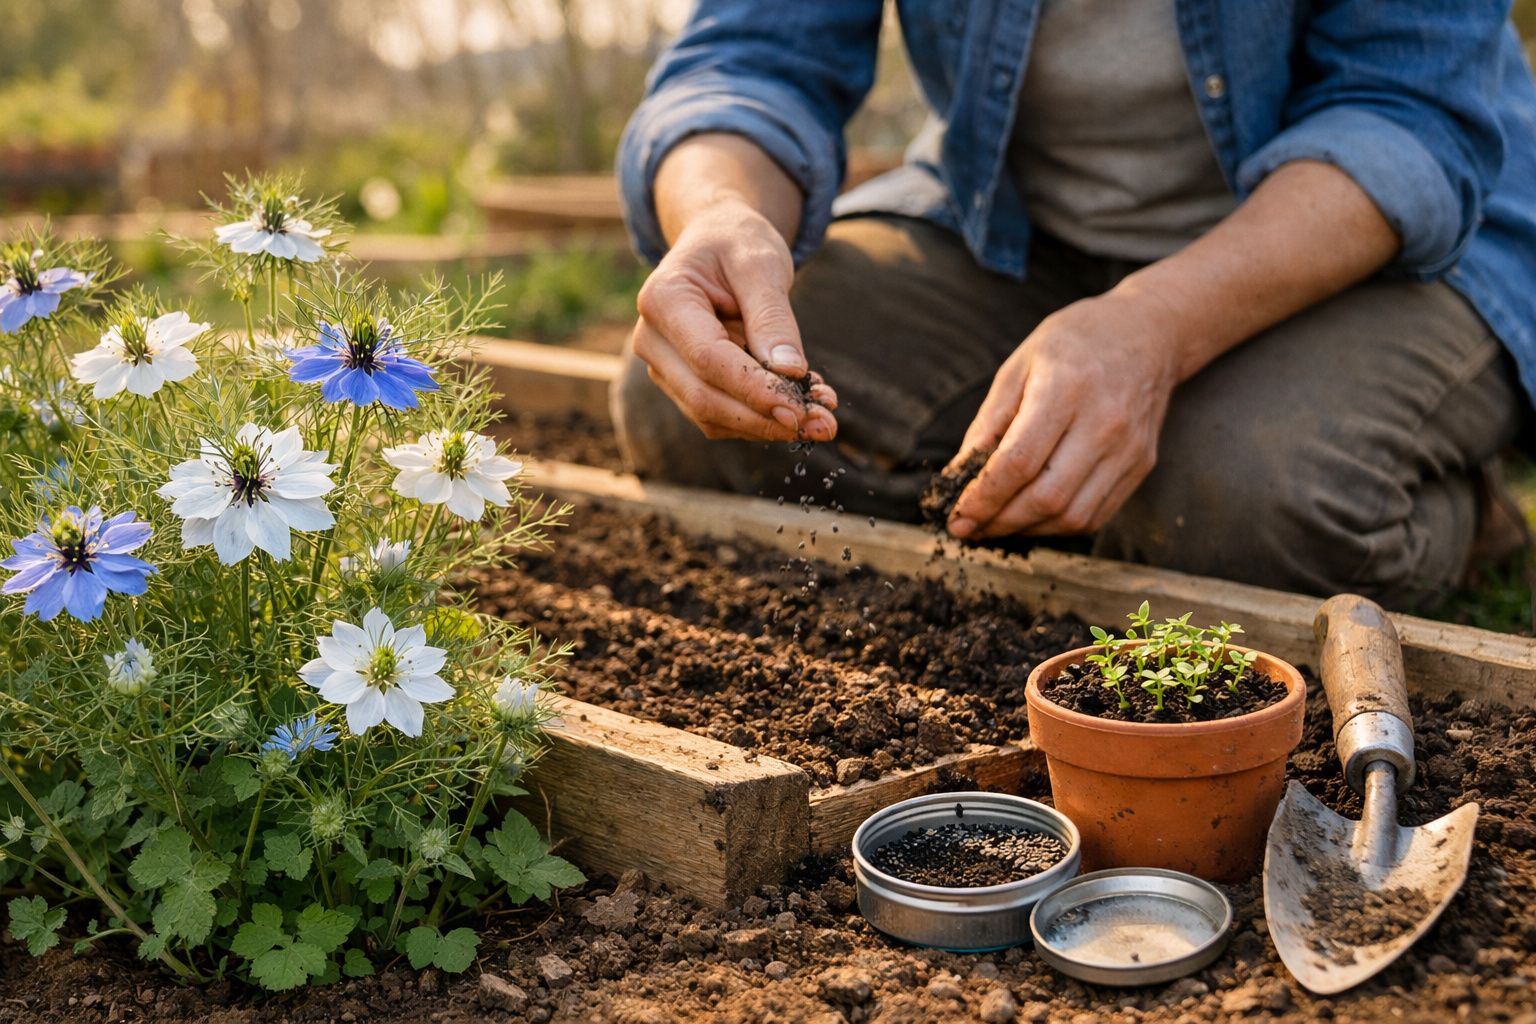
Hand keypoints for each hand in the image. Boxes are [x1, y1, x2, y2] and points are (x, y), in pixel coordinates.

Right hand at [631, 199, 837, 441]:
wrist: (718, 243)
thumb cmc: (738, 245)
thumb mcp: (762, 265)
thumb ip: (773, 317)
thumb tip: (791, 372)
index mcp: (663, 299)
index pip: (707, 358)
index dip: (754, 388)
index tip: (801, 407)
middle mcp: (652, 340)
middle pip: (704, 397)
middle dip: (765, 417)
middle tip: (825, 424)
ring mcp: (664, 367)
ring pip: (711, 416)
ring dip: (768, 424)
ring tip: (822, 416)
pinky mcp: (684, 386)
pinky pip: (721, 417)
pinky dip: (762, 417)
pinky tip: (801, 405)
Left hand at [947, 292, 1181, 539]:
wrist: (1147, 333)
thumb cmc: (1073, 343)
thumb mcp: (1018, 366)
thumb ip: (988, 423)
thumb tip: (958, 476)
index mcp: (1066, 389)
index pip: (1019, 461)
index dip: (984, 497)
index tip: (957, 515)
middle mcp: (1104, 423)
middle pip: (1046, 497)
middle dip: (1000, 521)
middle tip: (970, 527)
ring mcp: (1128, 449)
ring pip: (1072, 516)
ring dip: (1027, 529)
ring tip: (997, 523)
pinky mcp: (1141, 465)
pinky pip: (1095, 515)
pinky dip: (1057, 525)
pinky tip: (1032, 516)